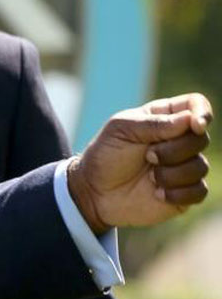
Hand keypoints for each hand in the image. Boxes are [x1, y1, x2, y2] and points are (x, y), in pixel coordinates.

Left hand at [68, 93, 211, 234]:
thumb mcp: (121, 130)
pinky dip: (177, 193)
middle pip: (201, 138)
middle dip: (174, 150)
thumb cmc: (105, 154)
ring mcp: (183, 166)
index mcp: (163, 117)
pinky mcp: (185, 191)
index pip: (195, 105)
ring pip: (200, 166)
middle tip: (148, 157)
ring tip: (149, 177)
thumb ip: (154, 123)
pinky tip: (157, 193)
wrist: (95, 192)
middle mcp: (178, 140)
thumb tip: (190, 120)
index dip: (202, 112)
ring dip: (171, 174)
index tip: (196, 124)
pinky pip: (199, 191)